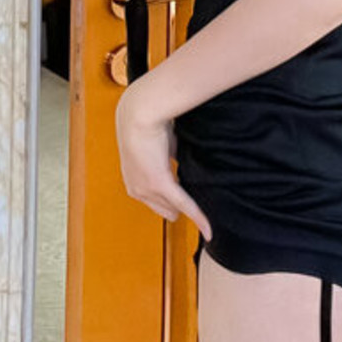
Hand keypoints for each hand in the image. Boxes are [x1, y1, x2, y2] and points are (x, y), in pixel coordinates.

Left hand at [115, 82, 212, 241]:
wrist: (139, 111)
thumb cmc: (148, 121)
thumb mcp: (156, 145)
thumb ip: (167, 157)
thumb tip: (181, 159)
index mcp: (132, 179)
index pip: (155, 200)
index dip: (172, 200)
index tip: (186, 200)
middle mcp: (136, 189)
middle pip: (165, 209)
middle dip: (179, 206)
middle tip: (197, 197)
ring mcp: (146, 188)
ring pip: (174, 209)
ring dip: (188, 208)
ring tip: (206, 212)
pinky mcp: (160, 184)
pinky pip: (184, 204)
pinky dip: (197, 217)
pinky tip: (209, 230)